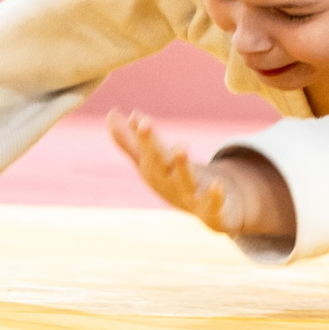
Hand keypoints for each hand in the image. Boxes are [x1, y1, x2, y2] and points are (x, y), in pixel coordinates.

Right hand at [107, 110, 294, 238]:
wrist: (212, 214)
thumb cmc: (177, 184)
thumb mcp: (154, 163)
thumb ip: (132, 142)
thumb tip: (110, 114)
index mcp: (157, 172)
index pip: (147, 151)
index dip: (142, 136)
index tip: (135, 116)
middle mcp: (171, 184)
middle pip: (160, 163)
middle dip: (151, 145)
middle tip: (145, 123)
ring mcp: (191, 198)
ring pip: (185, 181)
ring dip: (181, 164)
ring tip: (180, 144)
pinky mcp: (213, 211)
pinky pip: (213, 204)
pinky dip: (214, 196)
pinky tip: (218, 183)